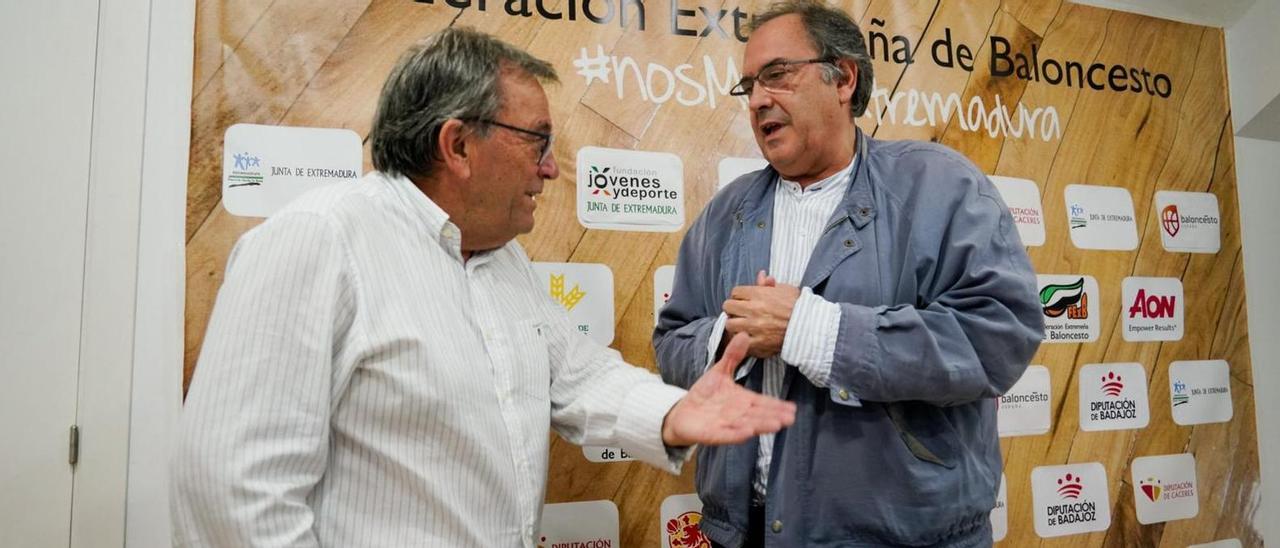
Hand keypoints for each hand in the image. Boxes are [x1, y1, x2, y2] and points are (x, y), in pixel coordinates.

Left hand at [662, 333, 796, 446]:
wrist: (683, 412)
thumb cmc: (705, 394)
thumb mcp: (719, 371)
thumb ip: (732, 356)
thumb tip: (744, 334)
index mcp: (743, 400)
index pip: (763, 402)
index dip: (777, 405)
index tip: (793, 408)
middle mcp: (739, 414)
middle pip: (759, 416)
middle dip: (774, 417)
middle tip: (790, 418)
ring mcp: (727, 425)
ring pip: (747, 426)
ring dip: (761, 425)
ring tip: (776, 425)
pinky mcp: (714, 434)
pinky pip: (727, 435)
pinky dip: (737, 434)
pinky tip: (748, 432)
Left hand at [723, 270, 800, 357]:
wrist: (810, 326)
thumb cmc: (799, 307)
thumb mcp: (786, 290)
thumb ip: (770, 284)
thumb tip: (762, 275)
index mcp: (759, 294)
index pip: (735, 292)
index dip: (738, 296)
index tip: (743, 301)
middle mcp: (753, 309)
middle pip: (728, 307)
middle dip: (733, 309)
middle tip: (739, 313)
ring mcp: (754, 327)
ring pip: (730, 325)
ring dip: (734, 325)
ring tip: (742, 326)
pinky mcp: (757, 343)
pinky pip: (739, 341)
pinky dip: (741, 341)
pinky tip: (747, 339)